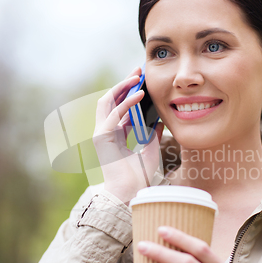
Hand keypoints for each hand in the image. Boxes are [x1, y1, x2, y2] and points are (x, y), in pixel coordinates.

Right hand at [93, 66, 163, 203]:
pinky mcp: (101, 137)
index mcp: (115, 133)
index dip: (129, 91)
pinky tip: (139, 95)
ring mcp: (101, 133)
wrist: (132, 192)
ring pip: (107, 102)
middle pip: (111, 99)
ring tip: (137, 77)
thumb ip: (153, 133)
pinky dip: (125, 103)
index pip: (119, 105)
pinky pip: (113, 114)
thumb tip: (160, 119)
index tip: (142, 79)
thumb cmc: (140, 175)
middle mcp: (105, 131)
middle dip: (123, 83)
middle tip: (138, 70)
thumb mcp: (150, 148)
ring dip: (121, 87)